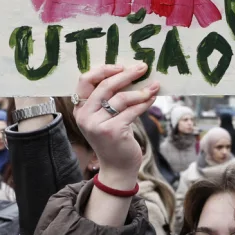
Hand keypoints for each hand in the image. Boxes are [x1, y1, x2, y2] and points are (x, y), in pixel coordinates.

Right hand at [72, 63, 159, 181]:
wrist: (117, 167)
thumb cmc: (114, 137)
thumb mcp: (105, 116)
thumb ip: (108, 97)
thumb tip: (129, 72)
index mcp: (80, 108)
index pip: (85, 80)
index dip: (104, 70)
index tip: (122, 66)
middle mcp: (84, 116)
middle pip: (105, 85)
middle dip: (127, 74)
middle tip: (143, 67)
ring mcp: (97, 124)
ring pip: (121, 98)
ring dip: (141, 91)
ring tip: (154, 86)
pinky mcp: (112, 131)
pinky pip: (132, 111)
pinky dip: (145, 102)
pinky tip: (153, 98)